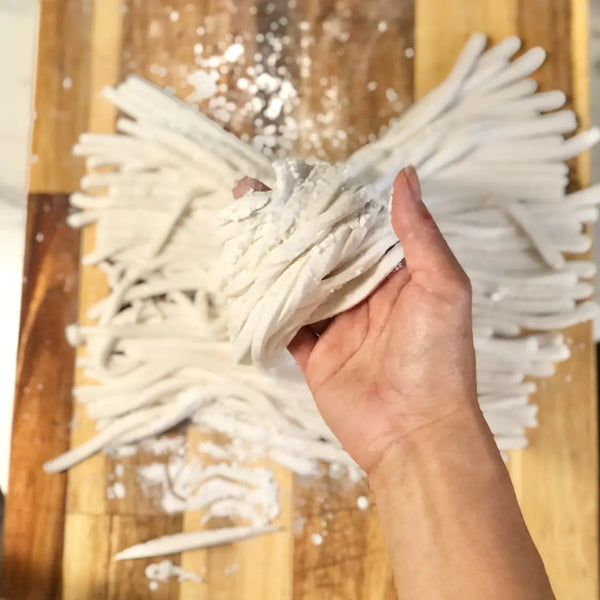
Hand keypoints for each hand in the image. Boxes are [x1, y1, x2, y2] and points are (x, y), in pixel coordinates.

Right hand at [234, 167, 478, 474]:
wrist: (417, 433)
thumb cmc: (439, 358)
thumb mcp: (443, 288)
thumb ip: (420, 235)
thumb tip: (406, 175)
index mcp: (395, 276)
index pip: (358, 229)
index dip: (330, 203)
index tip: (299, 178)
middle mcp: (363, 296)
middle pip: (321, 253)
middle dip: (291, 225)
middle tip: (254, 193)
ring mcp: (337, 326)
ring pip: (299, 284)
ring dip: (273, 259)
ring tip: (243, 227)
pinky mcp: (315, 355)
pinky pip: (287, 325)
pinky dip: (268, 306)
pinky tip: (246, 278)